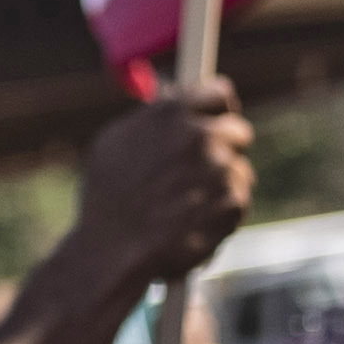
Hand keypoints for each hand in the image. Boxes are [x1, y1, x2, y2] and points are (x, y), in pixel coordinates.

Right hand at [77, 79, 253, 283]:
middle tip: (202, 168)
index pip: (217, 93)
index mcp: (171, 115)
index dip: (217, 107)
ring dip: (220, 184)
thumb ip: (152, 120)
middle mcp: (199, 135)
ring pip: (238, 170)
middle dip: (225, 147)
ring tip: (184, 206)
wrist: (113, 250)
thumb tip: (175, 105)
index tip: (216, 118)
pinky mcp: (233, 202)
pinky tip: (191, 222)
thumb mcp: (114, 144)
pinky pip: (238, 201)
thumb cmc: (105, 199)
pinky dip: (220, 212)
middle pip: (237, 130)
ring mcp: (220, 169)